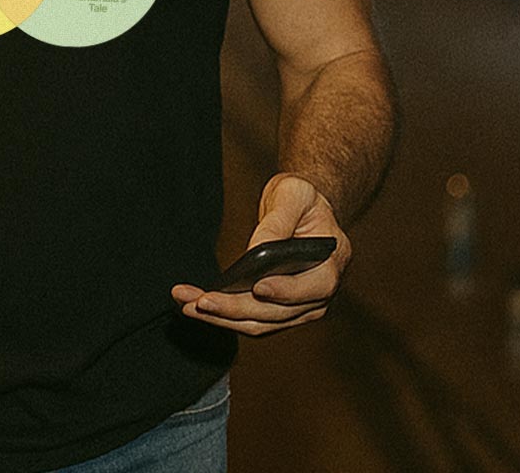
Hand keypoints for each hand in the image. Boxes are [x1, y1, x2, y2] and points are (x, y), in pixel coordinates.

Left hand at [170, 173, 351, 336]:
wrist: (304, 208)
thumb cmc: (303, 199)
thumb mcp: (294, 195)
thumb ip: (278, 222)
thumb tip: (254, 250)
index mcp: (332, 264)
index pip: (313, 287)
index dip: (286, 291)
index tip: (257, 287)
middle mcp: (319, 294)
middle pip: (277, 313)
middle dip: (235, 309)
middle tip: (201, 301)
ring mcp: (300, 307)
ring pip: (260, 323)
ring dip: (222, 318)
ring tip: (187, 305)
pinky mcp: (278, 310)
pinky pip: (252, 319)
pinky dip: (224, 316)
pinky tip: (197, 305)